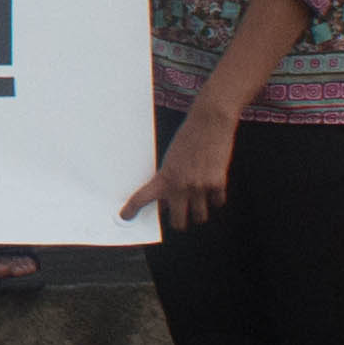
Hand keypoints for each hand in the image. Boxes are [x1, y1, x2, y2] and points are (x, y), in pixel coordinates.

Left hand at [122, 102, 238, 233]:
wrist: (210, 123)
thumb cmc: (189, 136)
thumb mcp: (171, 157)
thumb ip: (169, 178)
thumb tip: (168, 199)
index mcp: (165, 176)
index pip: (143, 197)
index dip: (132, 208)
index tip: (125, 216)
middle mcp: (181, 185)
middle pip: (178, 221)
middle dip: (178, 221)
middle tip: (178, 218)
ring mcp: (200, 186)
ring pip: (199, 216)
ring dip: (197, 213)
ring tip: (197, 206)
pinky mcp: (218, 183)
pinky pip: (217, 202)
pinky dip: (215, 199)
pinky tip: (212, 192)